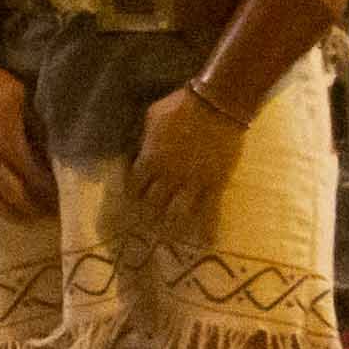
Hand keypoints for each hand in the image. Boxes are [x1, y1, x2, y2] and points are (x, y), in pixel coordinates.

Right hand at [0, 60, 53, 223]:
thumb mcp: (22, 98)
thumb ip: (36, 126)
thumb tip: (53, 148)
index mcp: (7, 142)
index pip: (33, 176)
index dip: (48, 191)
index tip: (62, 199)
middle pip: (13, 194)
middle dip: (32, 208)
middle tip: (49, 215)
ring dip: (7, 214)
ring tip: (24, 221)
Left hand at [126, 81, 246, 230]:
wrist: (217, 104)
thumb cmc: (181, 105)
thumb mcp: (152, 117)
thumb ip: (145, 138)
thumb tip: (141, 146)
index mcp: (150, 159)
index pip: (134, 185)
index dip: (132, 194)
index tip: (131, 200)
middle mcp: (168, 176)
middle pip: (153, 202)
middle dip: (147, 214)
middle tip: (145, 224)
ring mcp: (192, 182)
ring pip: (177, 212)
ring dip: (171, 225)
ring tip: (167, 238)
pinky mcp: (214, 184)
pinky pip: (211, 210)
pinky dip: (208, 228)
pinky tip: (207, 243)